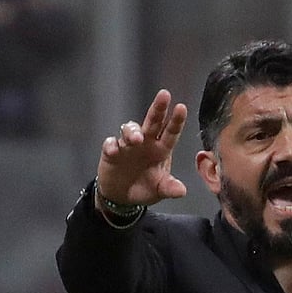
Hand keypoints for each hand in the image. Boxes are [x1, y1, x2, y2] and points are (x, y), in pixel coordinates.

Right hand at [97, 89, 188, 207]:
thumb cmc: (144, 188)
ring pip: (130, 129)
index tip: (181, 107)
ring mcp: (128, 146)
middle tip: (164, 95)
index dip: (176, 121)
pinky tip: (114, 150)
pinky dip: (111, 145)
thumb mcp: (159, 190)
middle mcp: (146, 143)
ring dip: (132, 131)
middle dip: (158, 108)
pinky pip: (110, 144)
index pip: (170, 132)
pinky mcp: (111, 153)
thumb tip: (181, 191)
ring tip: (136, 139)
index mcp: (160, 150)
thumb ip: (169, 188)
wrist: (122, 197)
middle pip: (152, 121)